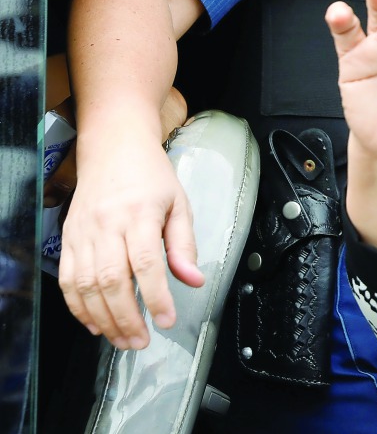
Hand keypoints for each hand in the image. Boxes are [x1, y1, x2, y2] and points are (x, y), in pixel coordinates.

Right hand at [58, 133, 203, 349]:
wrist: (113, 150)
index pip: (146, 263)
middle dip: (126, 317)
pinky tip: (95, 323)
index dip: (156, 296)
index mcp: (140, 214)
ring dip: (103, 319)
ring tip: (122, 339)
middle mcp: (107, 225)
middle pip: (111, 280)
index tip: (167, 321)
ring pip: (86, 285)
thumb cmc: (151, 178)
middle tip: (142, 341)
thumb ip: (184, 245)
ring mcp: (82, 233)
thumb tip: (193, 280)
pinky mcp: (67, 239)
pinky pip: (67, 280)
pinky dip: (78, 307)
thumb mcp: (179, 204)